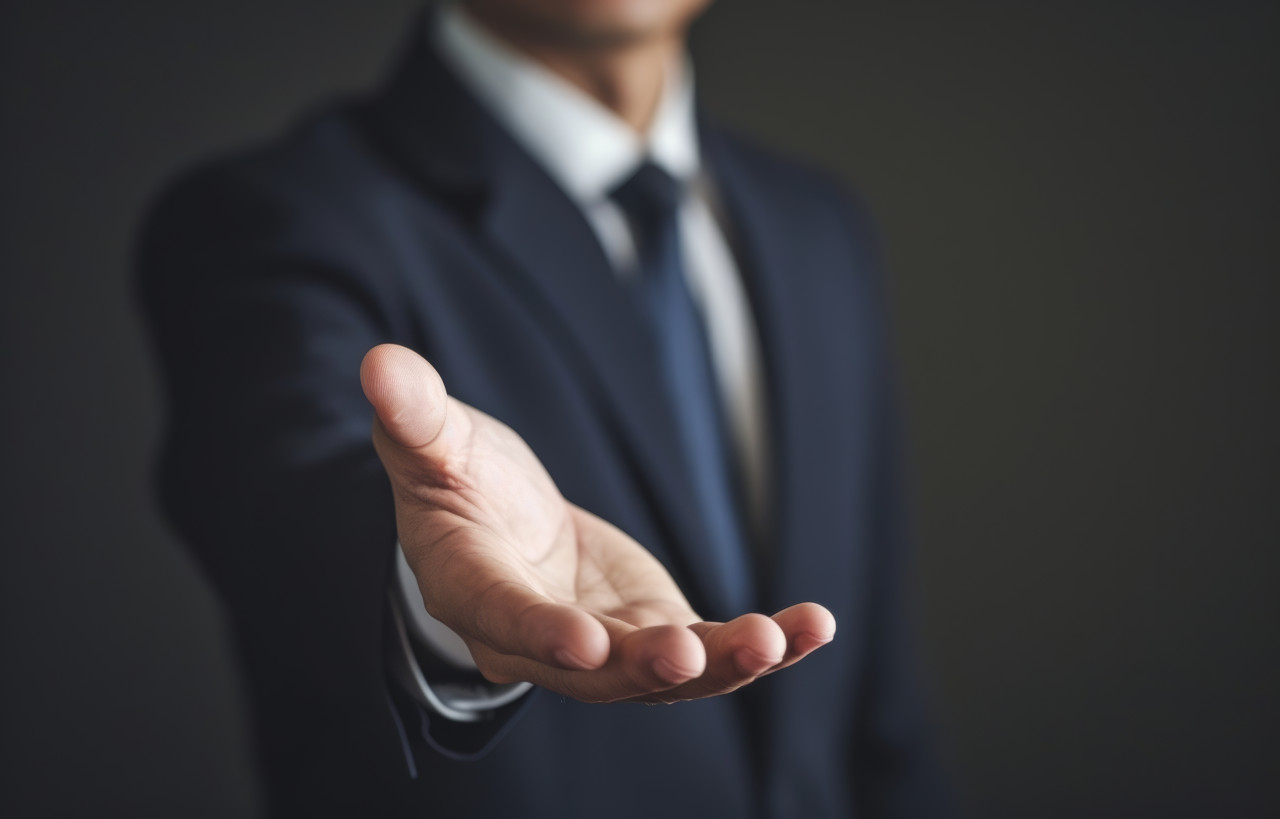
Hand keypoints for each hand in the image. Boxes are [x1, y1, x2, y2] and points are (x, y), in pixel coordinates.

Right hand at [361, 344, 834, 703]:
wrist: (504, 522)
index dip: (541, 633)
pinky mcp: (654, 633)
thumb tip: (378, 362)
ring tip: (781, 639)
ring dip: (721, 663)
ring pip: (662, 673)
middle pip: (594, 670)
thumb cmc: (458, 480)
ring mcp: (604, 646)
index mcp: (474, 590)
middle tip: (691, 652)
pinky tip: (815, 628)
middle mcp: (540, 640)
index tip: (583, 641)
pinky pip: (710, 651)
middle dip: (644, 665)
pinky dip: (764, 645)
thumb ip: (415, 415)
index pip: (505, 618)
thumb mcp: (435, 442)